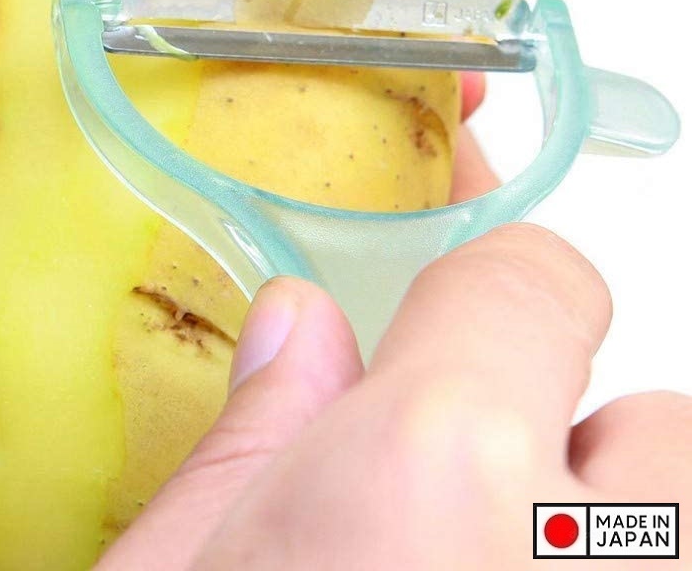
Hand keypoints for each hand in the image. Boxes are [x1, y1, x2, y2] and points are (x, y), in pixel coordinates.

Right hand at [98, 152, 689, 568]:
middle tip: (454, 491)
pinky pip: (663, 556)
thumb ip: (253, 434)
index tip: (451, 294)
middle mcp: (584, 553)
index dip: (489, 275)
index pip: (536, 274)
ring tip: (479, 557)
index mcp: (436, 472)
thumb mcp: (174, 568)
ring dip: (591, 520)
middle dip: (550, 426)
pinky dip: (604, 559)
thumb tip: (300, 326)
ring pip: (673, 499)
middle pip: (644, 410)